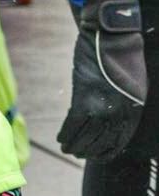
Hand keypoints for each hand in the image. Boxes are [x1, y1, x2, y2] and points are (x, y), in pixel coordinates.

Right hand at [59, 0, 146, 159]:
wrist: (113, 38)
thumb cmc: (123, 57)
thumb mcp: (133, 86)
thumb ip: (124, 104)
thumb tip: (112, 119)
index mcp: (134, 111)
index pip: (120, 141)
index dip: (107, 152)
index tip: (97, 157)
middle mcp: (119, 113)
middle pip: (101, 141)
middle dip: (88, 151)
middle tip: (77, 154)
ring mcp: (101, 107)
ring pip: (86, 136)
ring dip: (74, 145)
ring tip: (67, 149)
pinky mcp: (83, 98)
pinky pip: (72, 124)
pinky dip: (66, 133)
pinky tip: (61, 138)